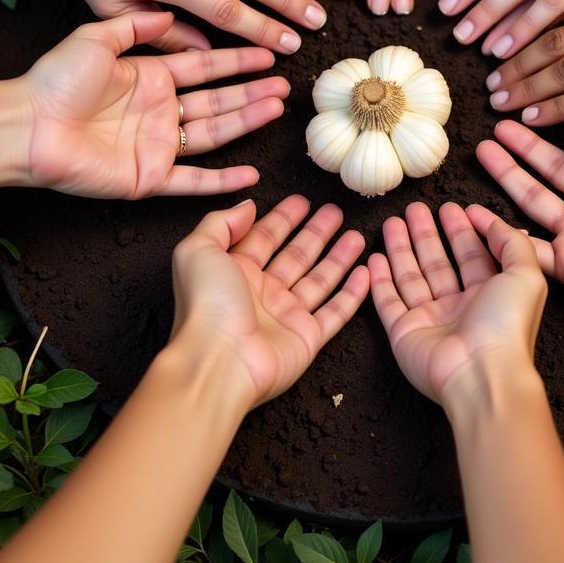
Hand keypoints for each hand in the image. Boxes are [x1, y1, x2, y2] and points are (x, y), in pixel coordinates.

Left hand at [24, 11, 285, 197]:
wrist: (26, 125)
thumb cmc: (54, 81)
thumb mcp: (96, 38)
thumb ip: (135, 25)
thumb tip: (171, 12)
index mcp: (149, 78)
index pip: (205, 68)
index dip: (237, 61)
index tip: (268, 53)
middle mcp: (159, 111)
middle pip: (218, 101)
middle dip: (252, 92)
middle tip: (285, 86)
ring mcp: (157, 145)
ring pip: (215, 133)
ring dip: (247, 122)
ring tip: (277, 109)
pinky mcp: (148, 178)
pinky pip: (192, 181)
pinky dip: (222, 181)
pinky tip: (251, 175)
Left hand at [170, 196, 367, 406]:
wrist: (219, 361)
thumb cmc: (206, 305)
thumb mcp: (198, 250)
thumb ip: (221, 223)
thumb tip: (247, 206)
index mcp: (235, 272)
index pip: (264, 238)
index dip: (282, 219)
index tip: (302, 201)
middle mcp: (262, 293)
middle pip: (296, 256)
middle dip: (315, 233)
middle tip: (335, 212)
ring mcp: (286, 316)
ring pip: (320, 280)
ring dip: (338, 258)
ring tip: (356, 236)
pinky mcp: (307, 337)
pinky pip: (336, 312)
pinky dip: (352, 294)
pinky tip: (365, 273)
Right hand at [369, 202, 545, 403]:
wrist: (480, 373)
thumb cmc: (506, 323)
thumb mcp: (525, 274)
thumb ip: (512, 244)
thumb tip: (495, 222)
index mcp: (489, 294)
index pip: (472, 255)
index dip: (463, 230)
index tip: (451, 207)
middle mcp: (459, 307)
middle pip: (438, 262)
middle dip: (426, 234)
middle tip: (414, 208)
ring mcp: (430, 320)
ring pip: (411, 277)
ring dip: (401, 248)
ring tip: (391, 221)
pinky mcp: (404, 333)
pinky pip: (388, 302)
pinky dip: (380, 280)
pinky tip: (374, 258)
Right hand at [469, 105, 563, 305]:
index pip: (560, 164)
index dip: (534, 145)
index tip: (509, 125)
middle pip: (538, 184)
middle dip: (511, 162)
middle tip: (484, 141)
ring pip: (530, 210)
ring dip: (505, 186)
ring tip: (480, 163)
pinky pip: (532, 250)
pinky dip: (505, 235)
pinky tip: (481, 215)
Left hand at [485, 0, 563, 120]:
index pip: (551, 2)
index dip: (516, 20)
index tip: (490, 36)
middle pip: (548, 39)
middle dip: (512, 61)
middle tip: (485, 80)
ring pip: (563, 70)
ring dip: (526, 88)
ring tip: (499, 102)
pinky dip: (559, 109)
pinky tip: (534, 118)